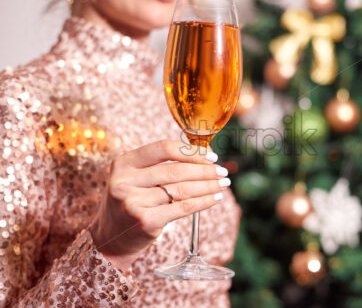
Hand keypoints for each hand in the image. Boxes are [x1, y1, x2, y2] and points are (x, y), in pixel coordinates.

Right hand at [89, 140, 229, 270]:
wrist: (109, 240)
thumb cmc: (130, 203)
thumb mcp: (134, 179)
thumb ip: (159, 166)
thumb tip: (203, 156)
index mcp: (123, 163)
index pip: (163, 148)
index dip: (190, 151)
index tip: (211, 155)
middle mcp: (125, 181)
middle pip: (176, 170)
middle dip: (205, 170)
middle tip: (223, 172)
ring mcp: (134, 202)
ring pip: (182, 190)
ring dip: (208, 186)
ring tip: (223, 184)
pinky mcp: (146, 221)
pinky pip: (183, 208)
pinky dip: (203, 202)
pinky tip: (214, 198)